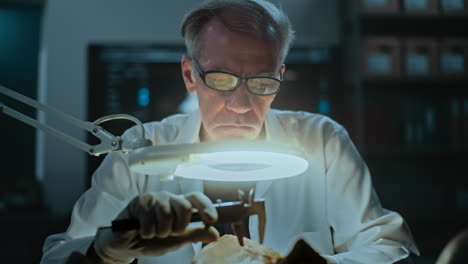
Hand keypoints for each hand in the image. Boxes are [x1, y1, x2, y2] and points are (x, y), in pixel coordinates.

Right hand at [93, 191, 218, 263]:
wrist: (128, 245)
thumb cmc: (154, 240)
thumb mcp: (178, 240)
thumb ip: (195, 235)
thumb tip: (215, 234)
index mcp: (180, 204)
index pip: (197, 198)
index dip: (206, 207)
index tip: (212, 220)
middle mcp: (169, 198)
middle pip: (184, 206)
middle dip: (179, 226)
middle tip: (170, 233)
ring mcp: (154, 198)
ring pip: (166, 215)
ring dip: (160, 232)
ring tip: (154, 233)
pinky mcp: (139, 202)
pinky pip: (149, 222)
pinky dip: (147, 233)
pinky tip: (142, 231)